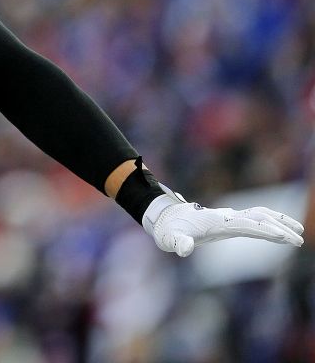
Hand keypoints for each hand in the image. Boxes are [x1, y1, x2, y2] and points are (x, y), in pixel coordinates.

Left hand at [143, 192, 304, 256]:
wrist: (165, 218)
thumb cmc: (168, 231)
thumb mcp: (170, 239)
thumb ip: (178, 243)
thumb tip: (184, 250)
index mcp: (217, 221)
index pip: (246, 225)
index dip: (264, 230)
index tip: (283, 236)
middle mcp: (226, 217)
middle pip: (259, 218)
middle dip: (280, 228)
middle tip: (299, 240)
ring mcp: (229, 217)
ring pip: (260, 215)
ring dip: (280, 221)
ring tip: (299, 232)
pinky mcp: (230, 220)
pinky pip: (255, 219)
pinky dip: (270, 222)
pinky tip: (280, 230)